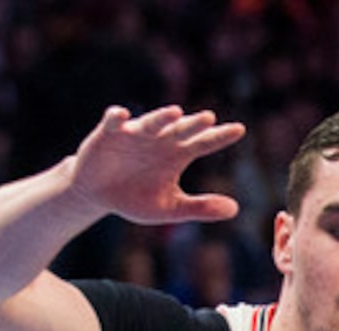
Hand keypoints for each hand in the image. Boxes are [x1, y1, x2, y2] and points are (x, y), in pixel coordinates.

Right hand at [66, 106, 244, 226]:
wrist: (99, 194)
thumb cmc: (136, 198)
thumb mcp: (171, 208)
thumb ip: (201, 208)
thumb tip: (235, 210)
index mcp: (177, 154)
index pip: (203, 143)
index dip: (220, 136)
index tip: (240, 129)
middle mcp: (159, 140)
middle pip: (180, 130)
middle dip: (194, 124)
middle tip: (210, 119)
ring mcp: (135, 134)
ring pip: (151, 122)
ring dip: (162, 117)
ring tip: (176, 113)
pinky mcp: (108, 134)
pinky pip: (113, 122)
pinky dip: (116, 118)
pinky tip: (121, 115)